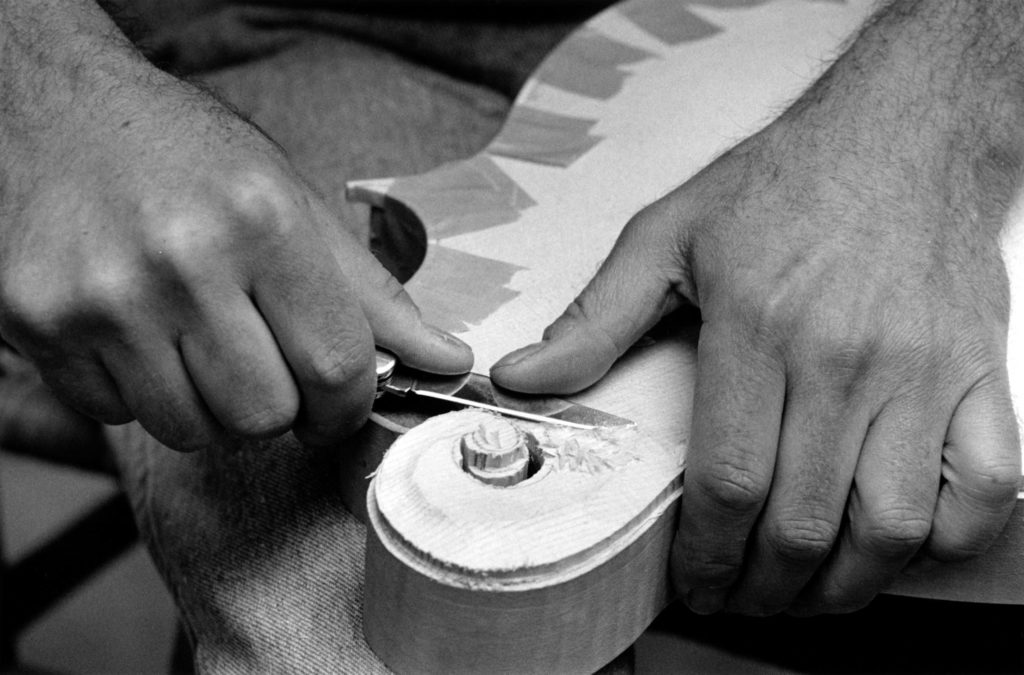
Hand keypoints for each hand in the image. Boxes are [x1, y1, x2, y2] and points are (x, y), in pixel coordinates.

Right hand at [0, 67, 470, 451]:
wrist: (59, 112)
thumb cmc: (189, 158)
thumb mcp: (293, 203)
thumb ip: (373, 294)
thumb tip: (448, 360)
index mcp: (263, 221)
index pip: (336, 367)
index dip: (347, 405)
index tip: (336, 402)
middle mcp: (181, 260)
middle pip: (265, 414)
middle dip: (279, 407)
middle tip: (265, 364)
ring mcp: (102, 298)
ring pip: (192, 430)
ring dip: (211, 407)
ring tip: (200, 344)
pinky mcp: (39, 324)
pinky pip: (117, 416)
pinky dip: (141, 393)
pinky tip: (139, 335)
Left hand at [492, 3, 1022, 614]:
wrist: (904, 131)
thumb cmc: (788, 180)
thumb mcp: (668, 235)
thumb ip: (595, 319)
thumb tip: (522, 379)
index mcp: (760, 329)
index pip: (730, 483)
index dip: (707, 556)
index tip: (694, 582)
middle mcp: (846, 361)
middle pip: (805, 522)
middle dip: (762, 586)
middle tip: (739, 598)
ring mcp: (922, 373)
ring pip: (893, 523)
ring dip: (845, 584)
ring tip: (805, 592)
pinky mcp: (977, 372)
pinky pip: (988, 485)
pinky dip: (948, 537)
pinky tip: (900, 545)